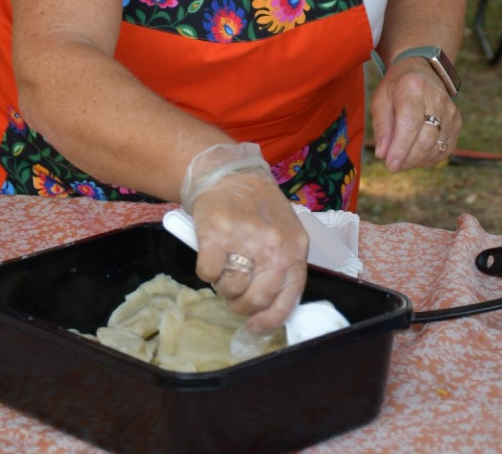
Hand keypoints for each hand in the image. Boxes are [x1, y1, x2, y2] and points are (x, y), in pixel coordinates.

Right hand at [190, 169, 308, 334]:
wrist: (231, 174)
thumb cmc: (258, 208)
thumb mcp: (284, 235)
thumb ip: (282, 267)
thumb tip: (268, 310)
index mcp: (295, 249)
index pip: (288, 299)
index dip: (270, 320)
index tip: (255, 327)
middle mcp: (274, 247)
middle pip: (256, 300)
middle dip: (241, 304)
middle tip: (233, 292)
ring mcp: (246, 241)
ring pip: (230, 289)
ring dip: (222, 284)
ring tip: (225, 264)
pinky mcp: (217, 236)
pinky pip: (208, 274)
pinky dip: (206, 269)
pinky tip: (211, 253)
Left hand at [370, 58, 460, 171]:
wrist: (421, 72)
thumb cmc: (396, 88)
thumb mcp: (380, 100)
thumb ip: (381, 127)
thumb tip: (383, 154)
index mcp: (413, 87)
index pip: (410, 123)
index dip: (400, 148)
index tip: (390, 165)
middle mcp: (436, 97)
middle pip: (426, 138)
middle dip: (408, 158)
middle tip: (393, 166)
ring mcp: (450, 110)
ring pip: (436, 147)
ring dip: (417, 160)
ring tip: (401, 158)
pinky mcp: (457, 121)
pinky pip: (445, 149)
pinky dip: (428, 158)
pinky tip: (415, 155)